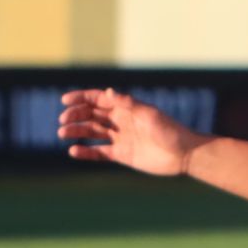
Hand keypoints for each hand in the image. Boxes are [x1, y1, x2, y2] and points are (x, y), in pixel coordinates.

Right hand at [57, 88, 206, 175]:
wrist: (184, 154)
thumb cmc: (170, 130)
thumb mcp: (149, 114)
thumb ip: (127, 104)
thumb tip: (106, 92)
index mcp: (125, 108)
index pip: (97, 99)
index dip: (80, 98)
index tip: (65, 101)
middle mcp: (120, 121)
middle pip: (91, 115)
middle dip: (75, 115)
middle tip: (63, 121)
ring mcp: (120, 138)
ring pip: (92, 132)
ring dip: (76, 131)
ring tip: (63, 134)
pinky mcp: (122, 155)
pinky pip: (99, 153)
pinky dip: (86, 152)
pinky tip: (73, 151)